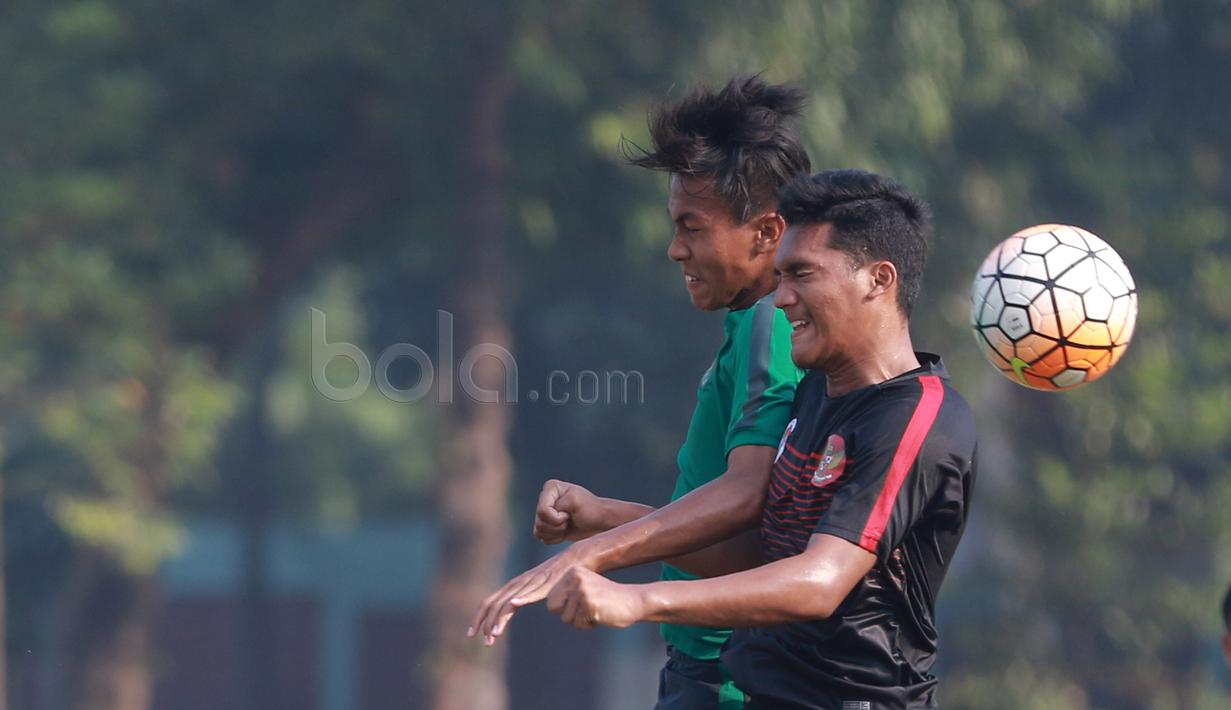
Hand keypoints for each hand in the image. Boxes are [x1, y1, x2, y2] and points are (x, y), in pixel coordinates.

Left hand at [468, 542, 595, 644]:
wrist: (577, 557)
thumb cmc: (558, 574)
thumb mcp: (537, 585)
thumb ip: (525, 593)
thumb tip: (514, 605)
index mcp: (516, 584)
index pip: (490, 601)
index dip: (479, 617)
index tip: (472, 634)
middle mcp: (520, 582)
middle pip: (494, 602)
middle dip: (484, 622)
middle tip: (480, 641)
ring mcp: (532, 582)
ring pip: (510, 601)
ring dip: (499, 619)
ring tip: (493, 635)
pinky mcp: (546, 583)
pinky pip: (532, 592)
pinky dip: (522, 599)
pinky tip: (514, 605)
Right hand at [534, 479, 605, 543]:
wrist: (600, 523)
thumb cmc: (591, 510)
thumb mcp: (575, 501)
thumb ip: (558, 505)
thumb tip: (544, 516)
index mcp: (551, 488)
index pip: (542, 510)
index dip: (556, 518)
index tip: (569, 514)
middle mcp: (545, 499)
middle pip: (540, 521)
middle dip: (557, 526)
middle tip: (569, 520)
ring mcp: (545, 513)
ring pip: (538, 530)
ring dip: (556, 532)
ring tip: (568, 525)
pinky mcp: (547, 526)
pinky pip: (541, 537)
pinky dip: (555, 538)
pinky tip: (565, 532)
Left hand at [546, 567, 646, 629]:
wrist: (633, 601)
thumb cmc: (607, 599)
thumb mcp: (583, 589)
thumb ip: (566, 593)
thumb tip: (542, 604)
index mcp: (572, 572)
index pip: (551, 600)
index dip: (566, 608)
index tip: (583, 603)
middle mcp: (575, 578)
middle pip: (553, 608)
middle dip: (569, 614)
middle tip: (589, 608)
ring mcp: (581, 590)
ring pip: (566, 619)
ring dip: (581, 621)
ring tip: (597, 609)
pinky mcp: (588, 603)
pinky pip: (578, 624)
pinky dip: (589, 625)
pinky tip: (601, 615)